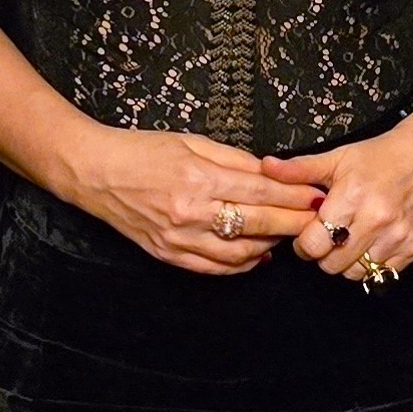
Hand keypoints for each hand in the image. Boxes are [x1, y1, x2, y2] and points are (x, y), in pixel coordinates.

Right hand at [72, 125, 323, 274]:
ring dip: (270, 245)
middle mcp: (191, 213)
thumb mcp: (192, 142)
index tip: (317, 197)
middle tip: (316, 221)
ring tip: (287, 234)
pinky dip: (242, 265)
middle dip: (293, 223)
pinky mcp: (169, 255)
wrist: (96, 173)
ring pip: (240, 253)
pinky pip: (215, 268)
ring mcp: (179, 239)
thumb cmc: (143, 151)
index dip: (294, 197)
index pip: (261, 193)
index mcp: (199, 179)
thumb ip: (235, 160)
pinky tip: (258, 255)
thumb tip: (273, 174)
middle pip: (257, 224)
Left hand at [267, 112, 412, 284]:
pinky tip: (371, 242)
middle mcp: (377, 219)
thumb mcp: (338, 157)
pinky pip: (382, 273)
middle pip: (332, 265)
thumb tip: (265, 168)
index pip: (314, 244)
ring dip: (347, 262)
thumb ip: (300, 169)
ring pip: (356, 273)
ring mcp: (398, 236)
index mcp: (352, 196)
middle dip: (324, 254)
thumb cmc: (381, 155)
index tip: (308, 234)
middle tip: (328, 237)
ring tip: (350, 239)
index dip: (304, 244)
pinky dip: (372, 264)